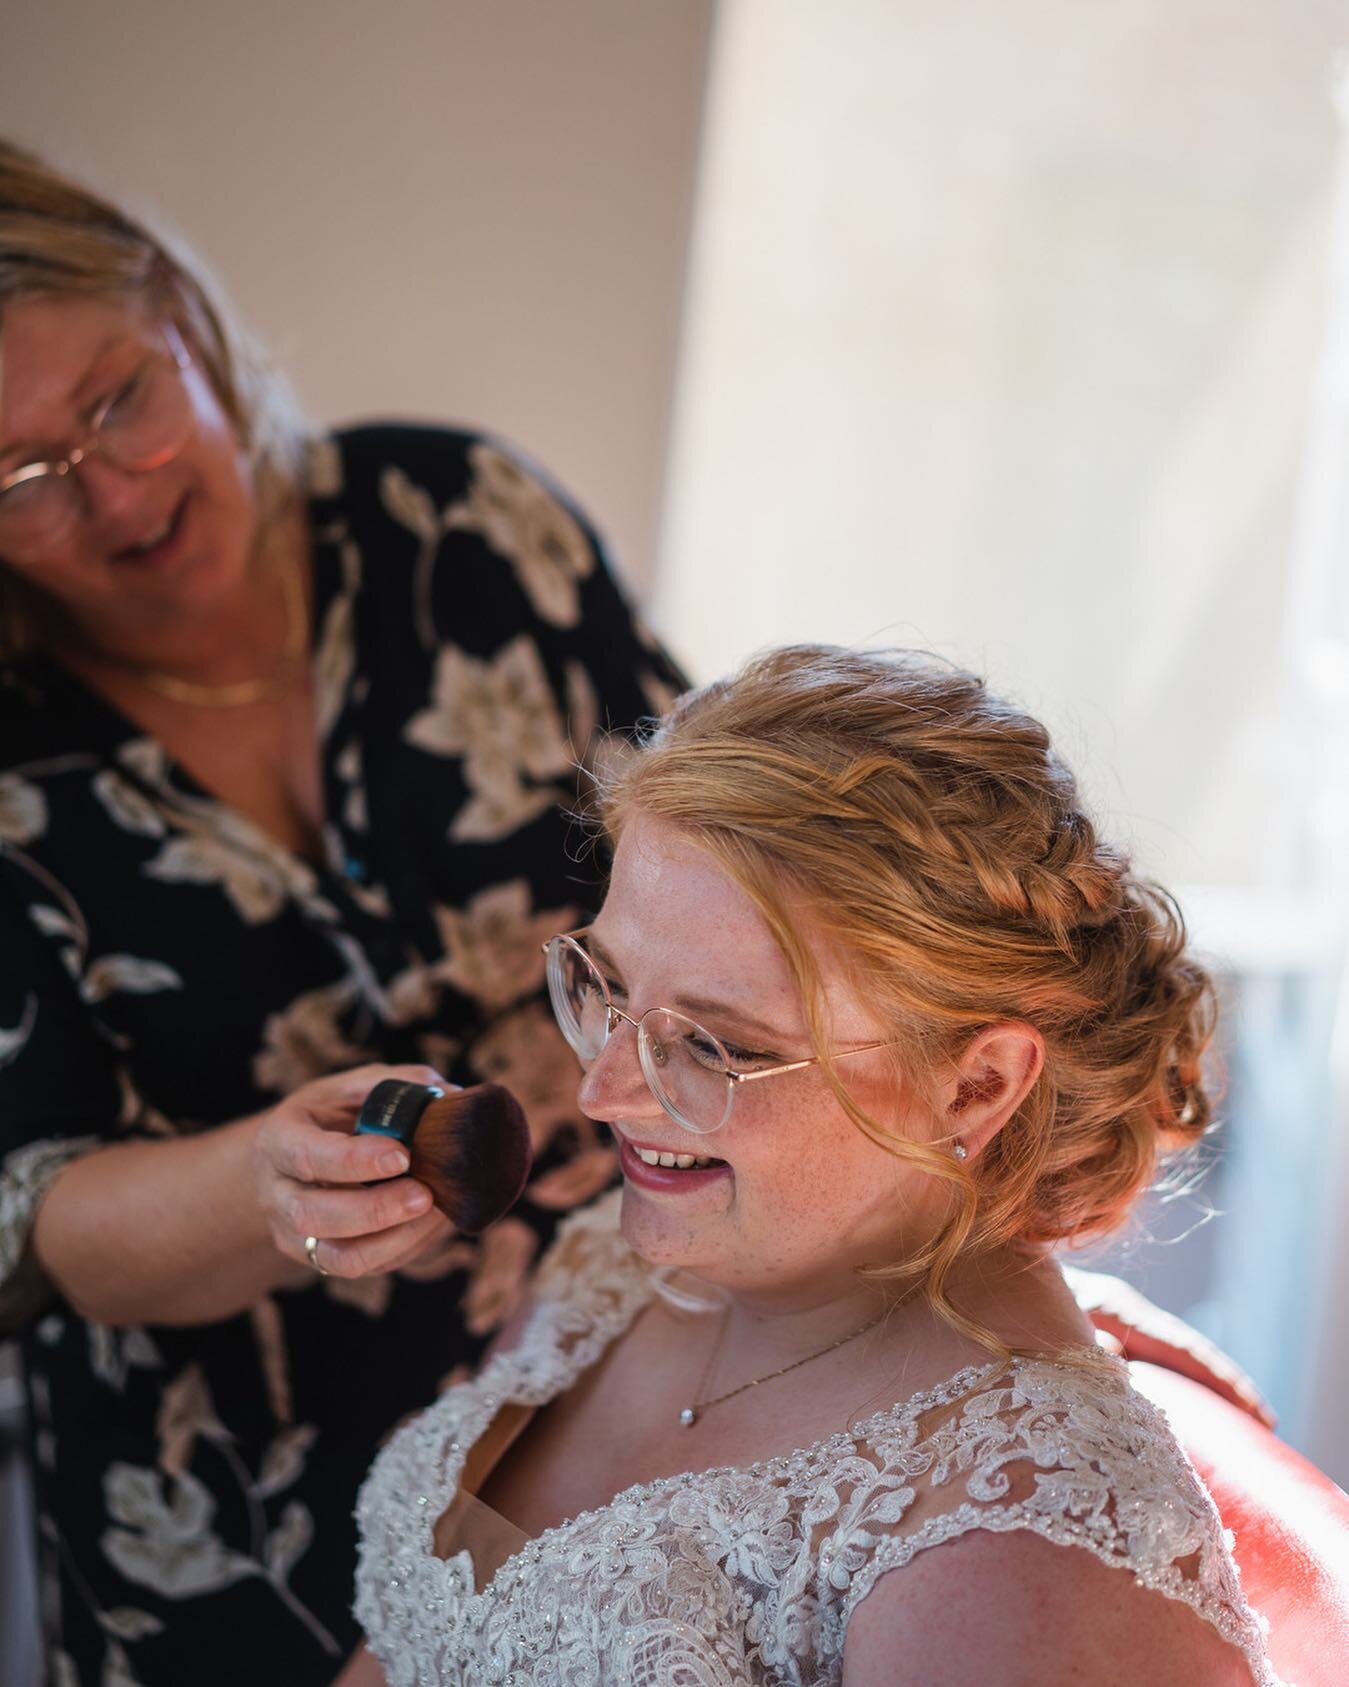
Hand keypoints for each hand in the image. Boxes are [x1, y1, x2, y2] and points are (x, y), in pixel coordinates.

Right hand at [253, 1064, 453, 1280]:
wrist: (298, 1157)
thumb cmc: (333, 1115)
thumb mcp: (355, 1086)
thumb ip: (399, 1085)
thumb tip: (450, 1094)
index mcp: (280, 1140)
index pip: (307, 1156)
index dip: (354, 1160)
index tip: (403, 1156)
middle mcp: (277, 1193)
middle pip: (312, 1216)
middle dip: (374, 1210)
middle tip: (425, 1195)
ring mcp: (293, 1234)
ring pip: (337, 1257)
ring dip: (395, 1240)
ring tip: (437, 1212)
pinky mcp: (319, 1259)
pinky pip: (363, 1267)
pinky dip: (404, 1249)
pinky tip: (432, 1223)